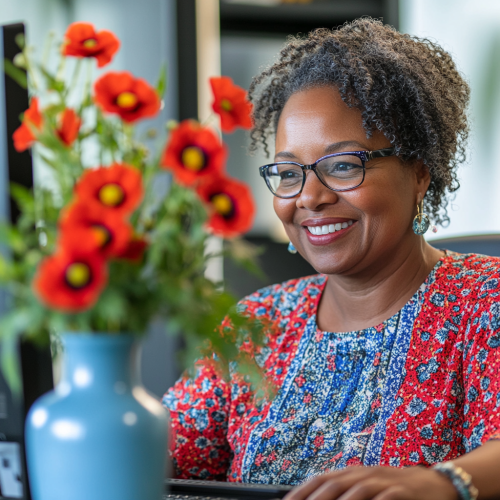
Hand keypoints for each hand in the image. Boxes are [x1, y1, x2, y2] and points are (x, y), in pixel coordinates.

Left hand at [284, 465, 458, 499]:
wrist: (437, 484)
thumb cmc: (397, 489)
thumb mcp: (368, 487)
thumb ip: (346, 492)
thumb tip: (317, 497)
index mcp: (353, 472)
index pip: (320, 479)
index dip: (301, 491)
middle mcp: (364, 474)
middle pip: (332, 484)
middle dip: (312, 499)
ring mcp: (382, 482)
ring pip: (354, 491)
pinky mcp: (401, 492)